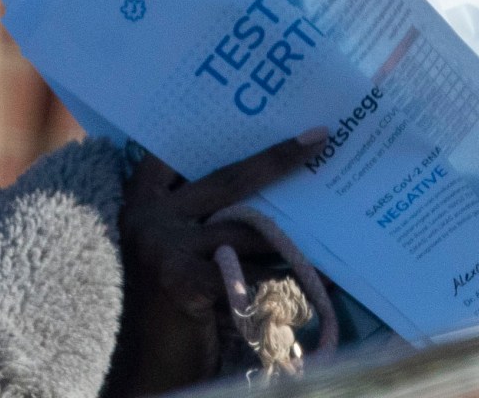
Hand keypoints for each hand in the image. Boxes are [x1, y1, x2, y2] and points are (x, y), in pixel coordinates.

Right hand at [106, 129, 326, 396]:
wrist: (145, 377)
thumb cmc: (169, 312)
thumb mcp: (177, 252)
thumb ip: (202, 217)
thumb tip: (269, 187)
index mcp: (142, 204)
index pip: (175, 152)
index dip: (215, 129)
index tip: (259, 108)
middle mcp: (147, 218)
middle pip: (227, 179)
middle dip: (276, 158)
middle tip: (318, 139)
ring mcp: (162, 248)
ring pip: (245, 227)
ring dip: (291, 230)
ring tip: (335, 216)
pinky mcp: (182, 281)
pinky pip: (252, 272)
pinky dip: (289, 275)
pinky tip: (326, 278)